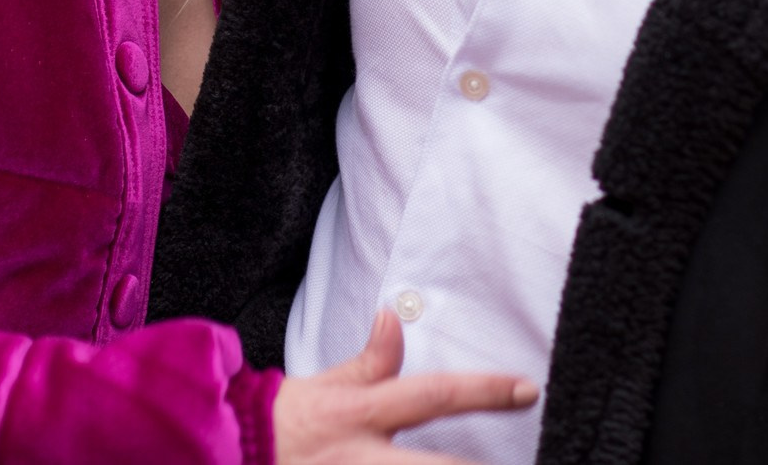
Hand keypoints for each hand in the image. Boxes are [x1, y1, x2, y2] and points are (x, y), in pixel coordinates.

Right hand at [271, 307, 538, 463]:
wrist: (227, 454)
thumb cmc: (282, 423)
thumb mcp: (326, 386)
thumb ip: (370, 362)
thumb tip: (393, 317)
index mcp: (362, 416)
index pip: (434, 396)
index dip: (484, 391)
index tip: (528, 389)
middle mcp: (365, 458)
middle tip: (540, 456)